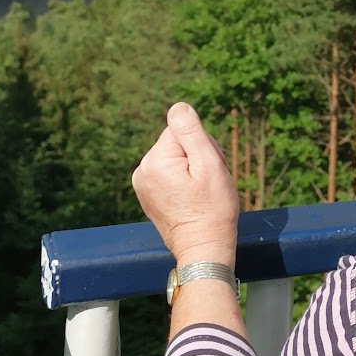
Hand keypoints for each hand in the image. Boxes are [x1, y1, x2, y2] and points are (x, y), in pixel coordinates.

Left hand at [132, 103, 239, 266]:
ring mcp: (143, 184)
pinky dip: (182, 182)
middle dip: (197, 157)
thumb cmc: (212, 209)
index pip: (182, 130)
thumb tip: (178, 107)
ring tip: (200, 193)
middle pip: (177, 143)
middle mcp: (142, 169)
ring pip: (175, 158)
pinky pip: (168, 174)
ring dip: (191, 170)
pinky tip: (191, 199)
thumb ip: (191, 132)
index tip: (208, 169)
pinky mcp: (148, 195)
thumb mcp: (209, 165)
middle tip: (207, 183)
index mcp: (155, 160)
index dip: (202, 145)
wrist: (203, 248)